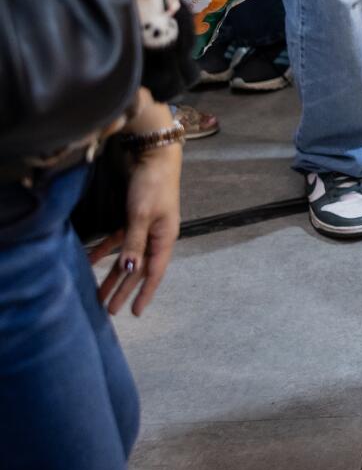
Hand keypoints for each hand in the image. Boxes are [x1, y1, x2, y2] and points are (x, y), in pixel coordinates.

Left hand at [88, 93, 180, 318]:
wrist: (153, 157)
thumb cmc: (152, 186)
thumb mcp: (141, 216)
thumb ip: (133, 244)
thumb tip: (128, 270)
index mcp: (164, 238)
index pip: (154, 272)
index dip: (144, 293)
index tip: (134, 312)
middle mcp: (156, 236)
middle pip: (138, 268)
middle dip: (123, 290)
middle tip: (109, 311)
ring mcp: (145, 228)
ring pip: (127, 257)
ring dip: (112, 275)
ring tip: (98, 294)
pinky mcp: (133, 218)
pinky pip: (118, 241)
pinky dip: (105, 251)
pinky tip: (89, 262)